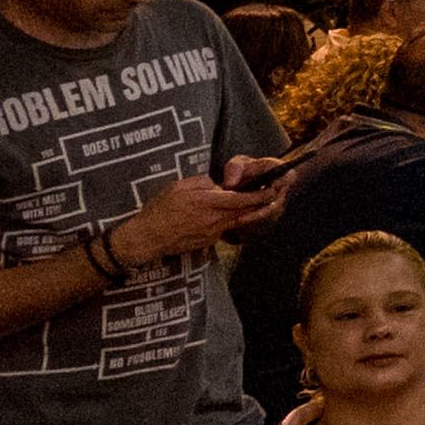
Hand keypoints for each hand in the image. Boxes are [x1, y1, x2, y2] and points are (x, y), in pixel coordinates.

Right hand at [119, 170, 274, 266]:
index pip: (242, 199)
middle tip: (277, 195)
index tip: (275, 188)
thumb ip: (202, 183)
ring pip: (238, 221)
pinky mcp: (209, 241)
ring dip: (251, 213)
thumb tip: (219, 185)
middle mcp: (214, 219)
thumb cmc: (159, 210)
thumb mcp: (179, 187)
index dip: (262, 195)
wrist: (147, 238)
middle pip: (246, 211)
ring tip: (261, 204)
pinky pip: (225, 229)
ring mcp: (212, 232)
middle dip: (263, 203)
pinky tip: (231, 215)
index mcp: (207, 202)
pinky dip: (232, 221)